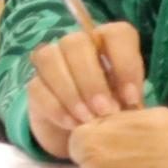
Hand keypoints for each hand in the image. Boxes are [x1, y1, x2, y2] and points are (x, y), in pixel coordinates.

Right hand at [20, 18, 148, 158]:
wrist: (81, 133)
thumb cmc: (110, 110)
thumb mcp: (127, 104)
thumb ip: (130, 98)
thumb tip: (133, 104)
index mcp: (107, 43)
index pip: (116, 33)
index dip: (125, 62)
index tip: (131, 97)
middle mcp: (76, 45)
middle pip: (76, 43)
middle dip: (92, 80)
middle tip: (105, 110)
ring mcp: (50, 62)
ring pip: (49, 58)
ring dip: (71, 91)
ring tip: (87, 119)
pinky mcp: (34, 84)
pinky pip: (38, 87)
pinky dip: (56, 108)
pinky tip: (72, 125)